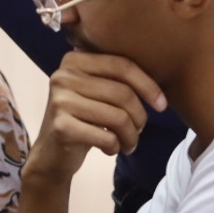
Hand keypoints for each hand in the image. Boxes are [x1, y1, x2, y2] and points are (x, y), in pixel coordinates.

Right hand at [25, 51, 163, 190]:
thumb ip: (117, 77)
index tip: (162, 105)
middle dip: (139, 117)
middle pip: (122, 93)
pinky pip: (106, 138)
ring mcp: (60, 101)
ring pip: (118, 118)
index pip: (121, 64)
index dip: (147, 85)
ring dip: (131, 136)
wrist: (51, 153)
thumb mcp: (96, 91)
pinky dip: (115, 147)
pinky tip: (110, 149)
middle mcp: (63, 76)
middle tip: (138, 130)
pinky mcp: (61, 127)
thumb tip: (159, 79)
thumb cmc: (83, 118)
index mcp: (74, 59)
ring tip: (128, 143)